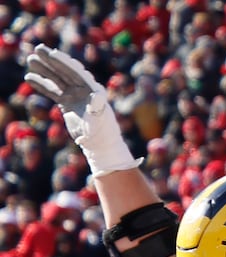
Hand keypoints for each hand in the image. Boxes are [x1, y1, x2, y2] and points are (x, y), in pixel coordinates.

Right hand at [24, 46, 136, 174]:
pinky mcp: (67, 102)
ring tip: (30, 59)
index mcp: (93, 90)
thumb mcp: (100, 121)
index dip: (64, 63)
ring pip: (57, 79)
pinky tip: (29, 77)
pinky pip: (53, 91)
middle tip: (38, 48)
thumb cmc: (102, 134)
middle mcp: (83, 90)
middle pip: (65, 72)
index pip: (76, 73)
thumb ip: (97, 109)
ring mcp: (75, 95)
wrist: (99, 144)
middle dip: (52, 60)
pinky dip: (42, 84)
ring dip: (44, 70)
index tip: (52, 53)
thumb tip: (98, 96)